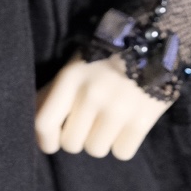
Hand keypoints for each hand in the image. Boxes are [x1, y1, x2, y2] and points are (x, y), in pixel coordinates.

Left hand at [35, 54, 171, 160]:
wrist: (154, 37)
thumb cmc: (107, 52)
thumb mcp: (77, 63)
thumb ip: (56, 91)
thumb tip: (37, 122)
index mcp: (71, 77)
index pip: (44, 123)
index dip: (45, 140)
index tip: (52, 142)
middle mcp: (91, 94)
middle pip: (72, 143)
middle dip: (78, 136)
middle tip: (89, 122)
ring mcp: (118, 108)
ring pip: (96, 150)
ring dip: (101, 140)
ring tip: (110, 119)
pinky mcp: (142, 119)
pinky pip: (122, 152)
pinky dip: (123, 144)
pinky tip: (127, 124)